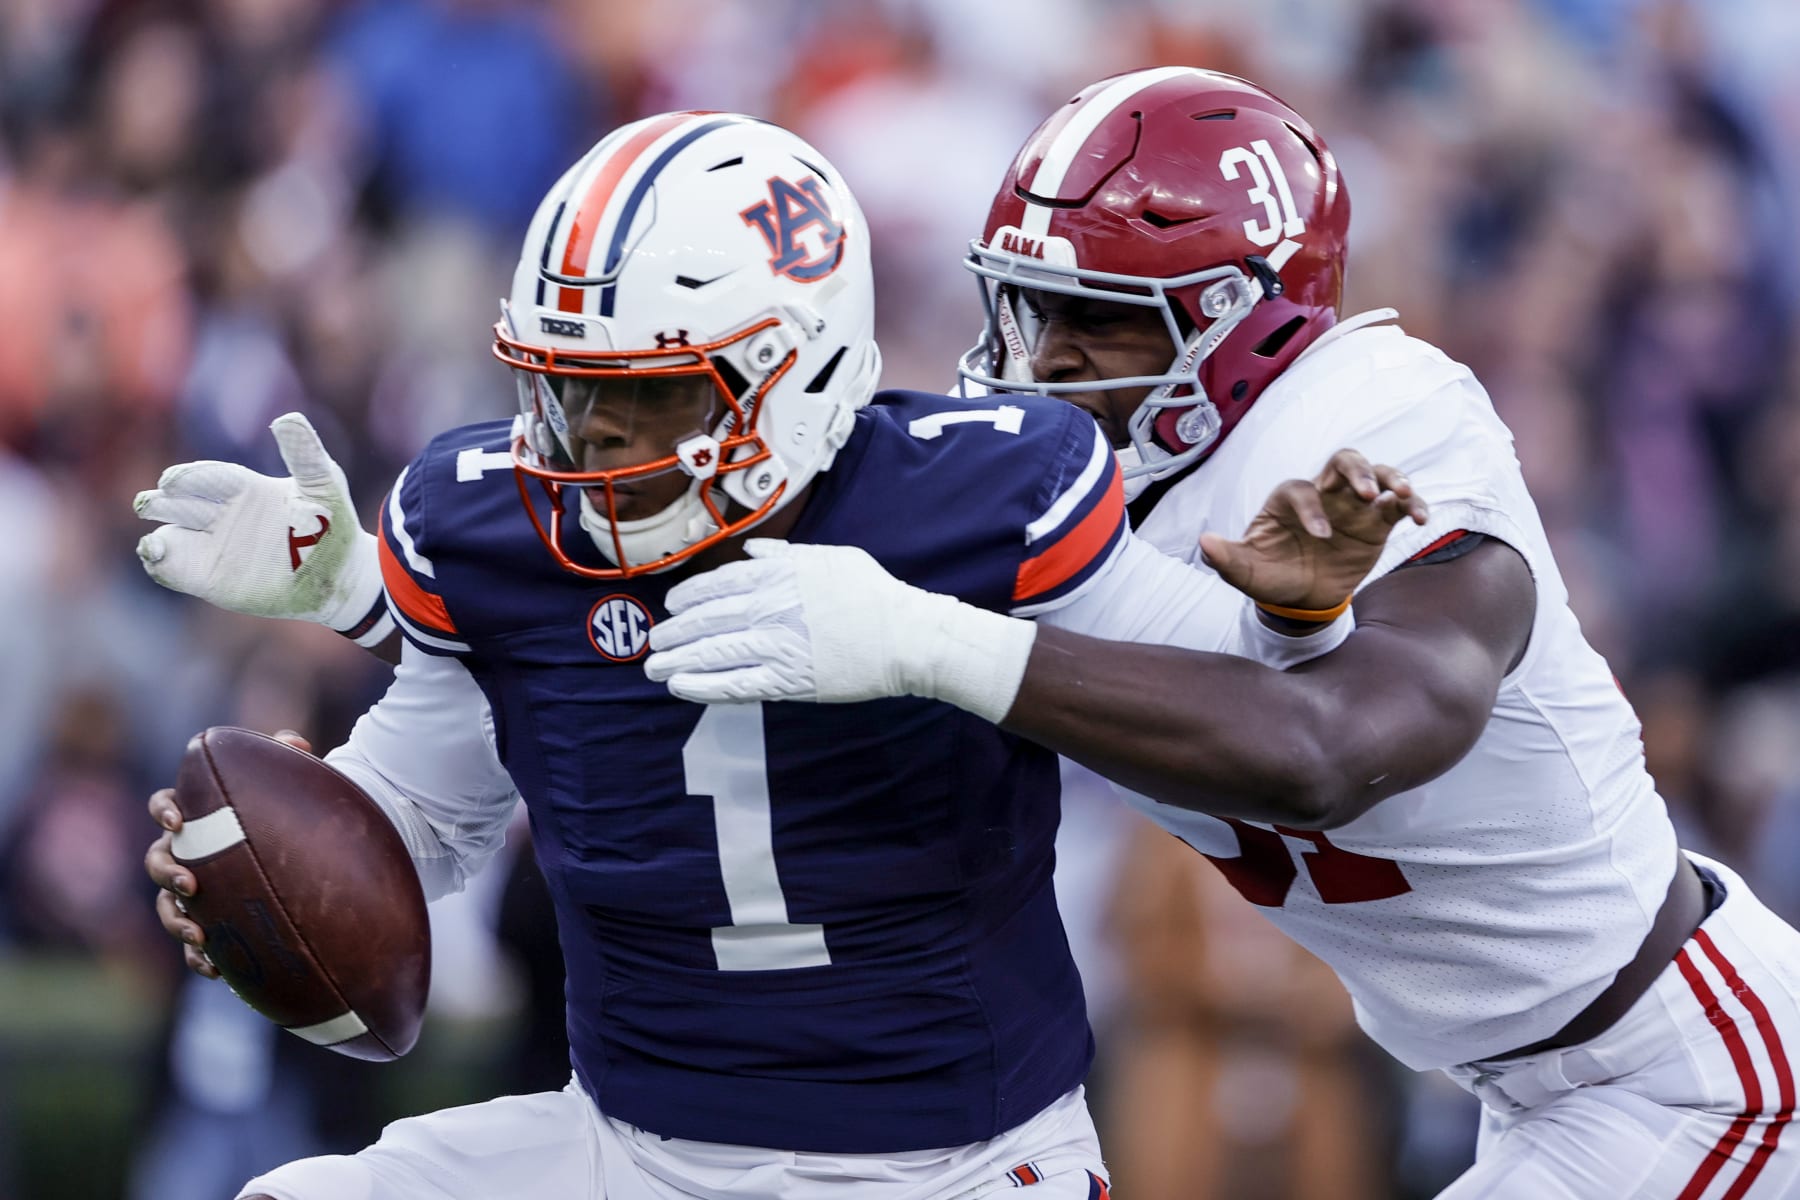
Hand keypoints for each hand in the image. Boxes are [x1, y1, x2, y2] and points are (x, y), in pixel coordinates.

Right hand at [134, 414, 384, 635]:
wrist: (340, 574)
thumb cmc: (333, 524)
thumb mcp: (323, 484)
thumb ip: (304, 453)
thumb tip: (287, 418)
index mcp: (244, 488)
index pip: (209, 477)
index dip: (192, 478)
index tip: (174, 480)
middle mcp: (222, 514)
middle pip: (181, 503)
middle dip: (164, 501)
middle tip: (152, 501)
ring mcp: (213, 546)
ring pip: (173, 534)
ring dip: (158, 535)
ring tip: (153, 541)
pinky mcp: (209, 577)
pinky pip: (174, 567)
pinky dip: (160, 562)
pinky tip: (154, 554)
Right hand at [146, 730, 311, 978]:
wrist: (306, 850)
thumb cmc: (290, 808)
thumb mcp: (293, 781)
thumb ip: (288, 758)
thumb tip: (296, 744)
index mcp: (198, 815)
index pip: (164, 804)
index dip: (164, 810)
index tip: (178, 820)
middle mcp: (187, 853)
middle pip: (157, 860)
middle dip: (167, 872)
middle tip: (190, 882)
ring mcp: (194, 891)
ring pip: (167, 907)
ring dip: (177, 921)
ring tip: (200, 933)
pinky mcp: (209, 922)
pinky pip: (193, 945)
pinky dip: (199, 957)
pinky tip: (216, 969)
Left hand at [645, 540, 1032, 720]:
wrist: (904, 635)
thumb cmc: (872, 594)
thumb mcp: (830, 557)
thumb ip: (784, 555)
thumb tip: (750, 553)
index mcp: (777, 575)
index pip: (716, 584)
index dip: (687, 597)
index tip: (672, 606)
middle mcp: (767, 608)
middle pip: (704, 620)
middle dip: (672, 632)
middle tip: (654, 641)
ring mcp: (774, 646)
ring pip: (711, 653)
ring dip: (676, 660)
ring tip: (654, 668)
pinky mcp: (786, 681)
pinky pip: (734, 685)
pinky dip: (702, 686)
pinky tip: (681, 686)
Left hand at [1200, 448, 1427, 611]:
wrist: (1300, 599)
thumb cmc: (1270, 576)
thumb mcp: (1246, 572)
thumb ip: (1226, 558)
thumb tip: (1204, 543)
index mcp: (1289, 500)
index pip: (1301, 490)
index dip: (1312, 508)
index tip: (1320, 535)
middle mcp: (1323, 494)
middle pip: (1342, 461)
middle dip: (1356, 470)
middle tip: (1366, 491)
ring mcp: (1353, 506)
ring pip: (1376, 474)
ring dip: (1391, 478)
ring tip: (1401, 495)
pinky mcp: (1377, 523)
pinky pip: (1398, 505)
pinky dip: (1411, 504)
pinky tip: (1421, 517)